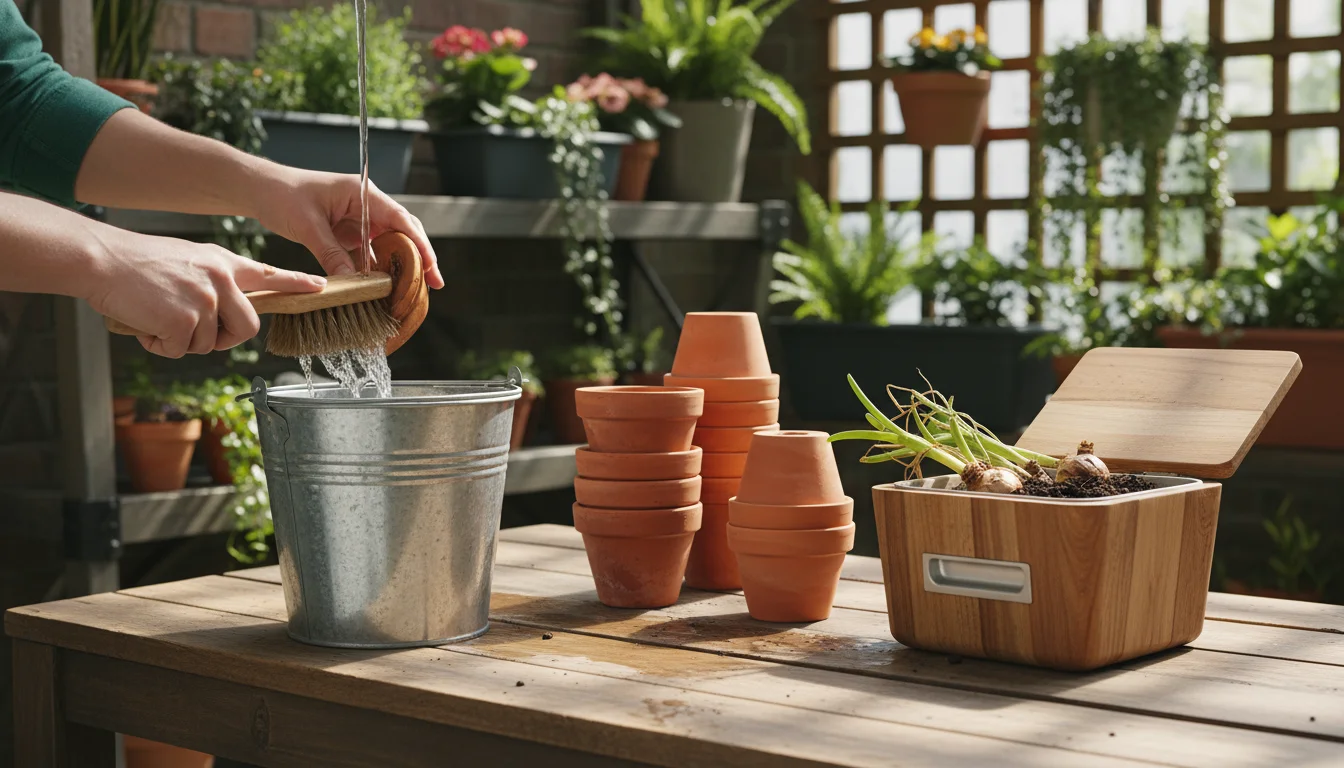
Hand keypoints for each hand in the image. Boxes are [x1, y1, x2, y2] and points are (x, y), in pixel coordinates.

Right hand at [84, 229, 325, 357]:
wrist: (102, 259)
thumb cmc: (137, 263)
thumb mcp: (187, 260)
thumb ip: (213, 281)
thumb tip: (222, 312)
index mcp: (223, 263)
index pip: (268, 275)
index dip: (295, 283)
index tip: (319, 286)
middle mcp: (222, 280)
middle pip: (247, 328)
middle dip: (223, 339)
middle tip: (192, 330)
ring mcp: (206, 300)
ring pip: (208, 344)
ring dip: (180, 340)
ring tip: (155, 315)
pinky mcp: (185, 319)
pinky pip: (180, 350)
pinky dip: (159, 345)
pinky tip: (145, 323)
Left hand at [251, 166, 443, 288]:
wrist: (262, 190)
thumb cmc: (283, 196)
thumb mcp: (307, 226)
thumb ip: (332, 254)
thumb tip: (354, 284)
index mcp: (362, 193)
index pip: (401, 219)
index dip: (420, 244)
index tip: (431, 268)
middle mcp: (367, 205)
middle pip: (404, 232)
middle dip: (420, 258)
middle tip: (433, 285)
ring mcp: (360, 219)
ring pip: (390, 244)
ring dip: (400, 266)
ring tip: (412, 291)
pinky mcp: (351, 233)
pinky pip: (371, 253)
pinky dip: (378, 270)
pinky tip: (383, 288)